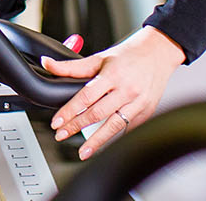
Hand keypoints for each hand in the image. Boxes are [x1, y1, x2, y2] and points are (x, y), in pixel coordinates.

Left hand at [43, 25, 184, 158]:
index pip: (85, 97)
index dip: (69, 111)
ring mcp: (139, 102)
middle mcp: (127, 90)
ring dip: (97, 141)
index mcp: (112, 75)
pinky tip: (103, 143)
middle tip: (61, 135)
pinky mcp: (147, 112)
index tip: (57, 122)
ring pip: (114, 126)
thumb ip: (72, 66)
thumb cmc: (128, 56)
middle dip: (76, 127)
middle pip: (97, 114)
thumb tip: (47, 63)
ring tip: (83, 152)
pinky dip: (114, 136)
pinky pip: (128, 128)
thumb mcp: (99, 57)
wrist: (158, 53)